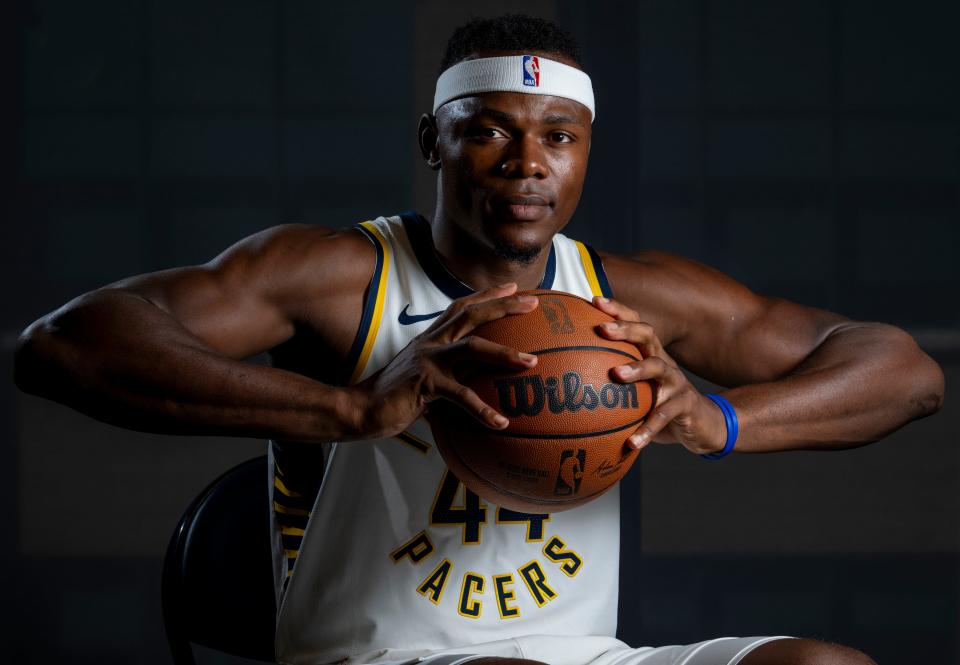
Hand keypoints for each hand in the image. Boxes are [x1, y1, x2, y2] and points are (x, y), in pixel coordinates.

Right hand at [347, 284, 538, 439]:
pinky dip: (483, 410)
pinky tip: (501, 423)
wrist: (360, 409)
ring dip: (504, 353)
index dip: (486, 295)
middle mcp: (431, 343)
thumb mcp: (423, 379)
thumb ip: (447, 376)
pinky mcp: (425, 385)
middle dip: (504, 306)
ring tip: (532, 362)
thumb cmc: (393, 397)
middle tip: (534, 302)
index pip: (461, 307)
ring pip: (472, 348)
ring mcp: (428, 361)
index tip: (512, 287)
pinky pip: (461, 397)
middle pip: (472, 315)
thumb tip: (473, 389)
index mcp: (430, 339)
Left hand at [593, 297, 726, 454]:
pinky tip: (631, 442)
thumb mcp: (639, 390)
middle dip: (626, 329)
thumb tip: (570, 383)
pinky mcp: (684, 406)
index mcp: (650, 354)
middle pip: (648, 336)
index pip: (635, 324)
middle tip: (603, 329)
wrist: (703, 425)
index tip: (594, 301)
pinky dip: (647, 430)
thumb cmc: (660, 404)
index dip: (618, 310)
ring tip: (616, 374)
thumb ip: (612, 383)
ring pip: (658, 368)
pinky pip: (663, 416)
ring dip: (637, 369)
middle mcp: (664, 362)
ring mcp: (676, 383)